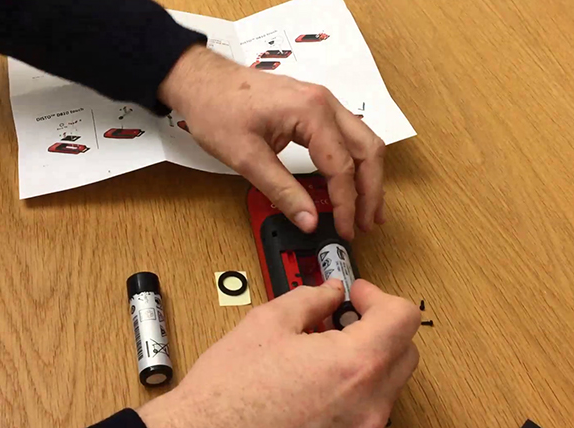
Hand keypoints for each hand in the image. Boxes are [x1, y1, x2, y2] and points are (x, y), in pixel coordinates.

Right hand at [136, 279, 419, 427]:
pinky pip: (369, 405)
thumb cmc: (227, 394)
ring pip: (389, 380)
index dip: (379, 296)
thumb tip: (329, 291)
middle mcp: (367, 403)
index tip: (356, 293)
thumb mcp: (267, 325)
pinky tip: (321, 375)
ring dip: (369, 354)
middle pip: (405, 350)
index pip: (402, 317)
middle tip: (344, 314)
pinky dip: (356, 384)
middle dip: (379, 324)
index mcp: (353, 365)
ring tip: (326, 345)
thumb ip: (310, 299)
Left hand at [158, 45, 386, 239]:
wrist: (201, 81)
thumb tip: (309, 220)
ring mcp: (322, 102)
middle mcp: (325, 102)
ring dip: (369, 176)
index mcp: (311, 111)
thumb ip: (281, 190)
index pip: (342, 166)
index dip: (346, 203)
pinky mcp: (315, 108)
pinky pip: (349, 136)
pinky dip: (356, 162)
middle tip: (366, 223)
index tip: (345, 229)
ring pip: (364, 141)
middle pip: (368, 150)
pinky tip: (351, 183)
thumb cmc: (217, 108)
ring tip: (367, 210)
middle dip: (371, 191)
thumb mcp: (246, 157)